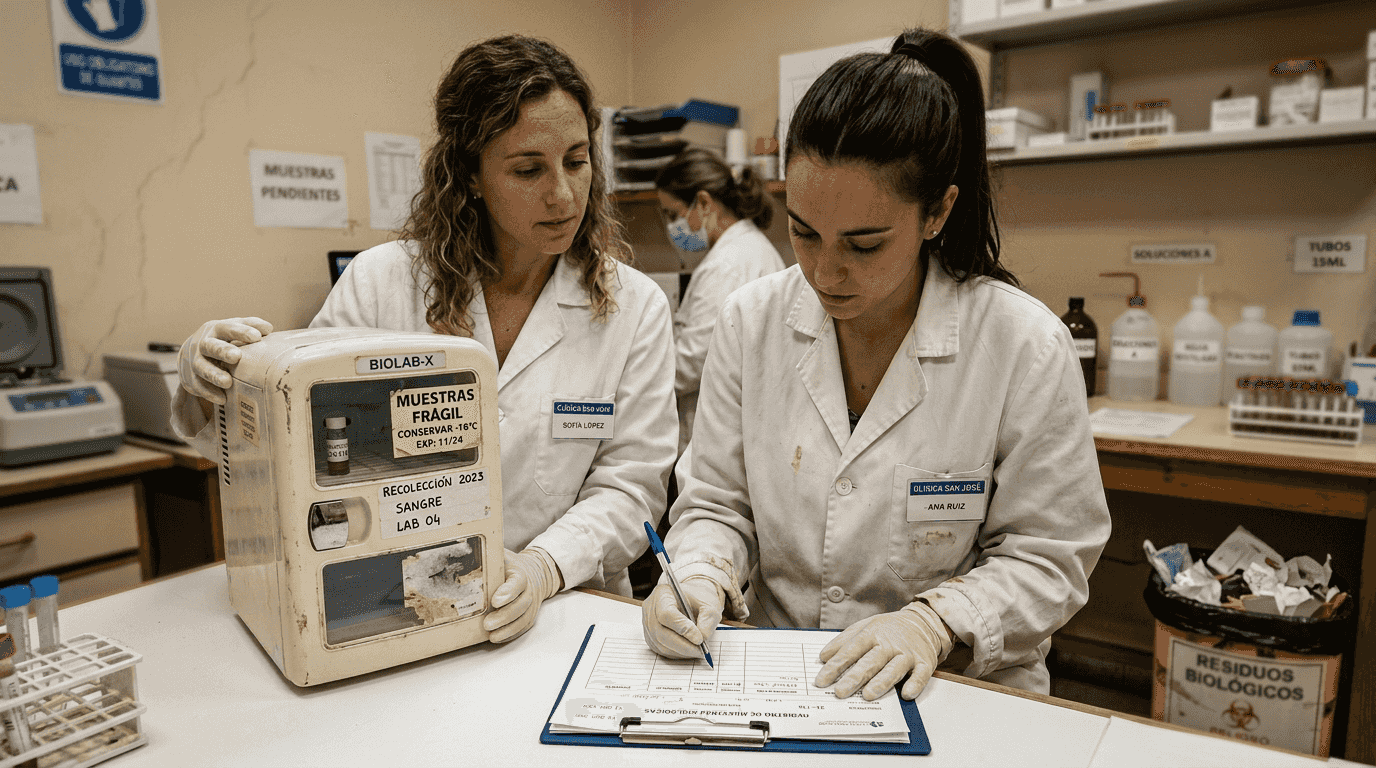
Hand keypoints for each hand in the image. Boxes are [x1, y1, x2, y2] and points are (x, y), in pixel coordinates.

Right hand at [178, 317, 272, 405]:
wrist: (190, 352)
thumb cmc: (221, 339)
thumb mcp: (234, 328)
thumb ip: (250, 325)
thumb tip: (268, 328)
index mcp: (216, 329)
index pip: (227, 328)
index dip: (241, 331)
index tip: (256, 336)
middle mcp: (202, 343)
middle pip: (210, 346)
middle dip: (222, 351)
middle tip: (236, 357)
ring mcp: (195, 361)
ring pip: (201, 367)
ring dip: (214, 375)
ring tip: (228, 382)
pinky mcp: (190, 378)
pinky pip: (198, 386)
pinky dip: (209, 392)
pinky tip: (222, 399)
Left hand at [484, 548, 560, 642]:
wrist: (534, 572)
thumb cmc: (510, 566)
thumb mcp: (501, 556)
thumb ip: (488, 556)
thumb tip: (463, 554)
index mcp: (520, 573)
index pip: (518, 583)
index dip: (508, 593)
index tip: (495, 601)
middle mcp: (529, 589)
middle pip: (521, 604)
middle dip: (504, 616)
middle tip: (487, 623)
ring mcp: (531, 604)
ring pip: (523, 619)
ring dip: (507, 629)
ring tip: (492, 635)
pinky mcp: (530, 616)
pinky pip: (523, 627)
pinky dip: (511, 634)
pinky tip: (498, 637)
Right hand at [641, 576, 723, 657]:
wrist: (690, 600)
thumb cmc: (698, 599)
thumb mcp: (709, 603)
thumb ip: (708, 619)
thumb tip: (703, 638)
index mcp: (663, 594)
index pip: (667, 614)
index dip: (683, 629)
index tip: (699, 639)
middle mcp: (650, 609)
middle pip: (661, 633)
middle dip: (683, 645)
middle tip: (701, 651)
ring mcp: (647, 624)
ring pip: (661, 645)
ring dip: (681, 652)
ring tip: (698, 651)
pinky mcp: (650, 637)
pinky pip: (661, 650)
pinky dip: (677, 653)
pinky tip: (689, 650)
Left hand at [814, 601, 953, 700]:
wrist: (923, 621)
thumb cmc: (889, 628)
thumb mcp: (865, 626)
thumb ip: (844, 641)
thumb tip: (823, 656)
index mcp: (872, 634)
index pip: (851, 650)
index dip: (835, 666)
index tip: (822, 680)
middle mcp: (889, 644)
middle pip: (870, 661)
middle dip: (854, 677)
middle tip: (840, 692)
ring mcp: (908, 653)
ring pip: (894, 669)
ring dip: (881, 682)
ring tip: (868, 695)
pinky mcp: (925, 663)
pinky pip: (921, 675)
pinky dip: (915, 684)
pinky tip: (906, 694)